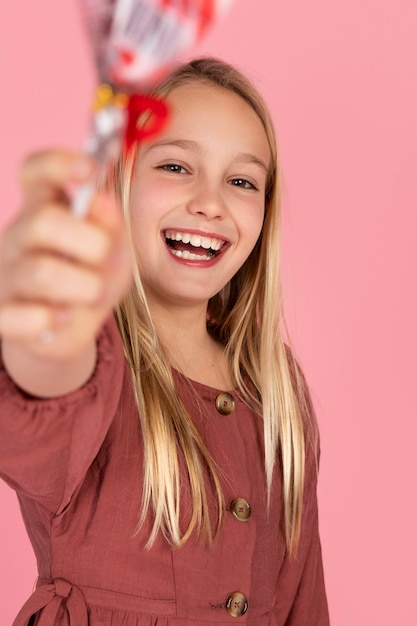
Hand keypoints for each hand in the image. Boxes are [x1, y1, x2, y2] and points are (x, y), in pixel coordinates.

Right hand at [0, 150, 131, 363]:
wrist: (68, 331)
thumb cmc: (90, 280)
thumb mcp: (113, 250)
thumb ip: (111, 226)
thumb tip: (102, 201)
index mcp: (45, 209)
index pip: (36, 172)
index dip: (59, 164)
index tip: (91, 169)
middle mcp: (18, 236)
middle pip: (43, 221)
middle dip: (89, 242)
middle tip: (103, 258)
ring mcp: (6, 275)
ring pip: (40, 271)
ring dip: (83, 286)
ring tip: (92, 293)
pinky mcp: (2, 315)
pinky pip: (24, 317)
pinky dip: (52, 320)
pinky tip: (61, 319)